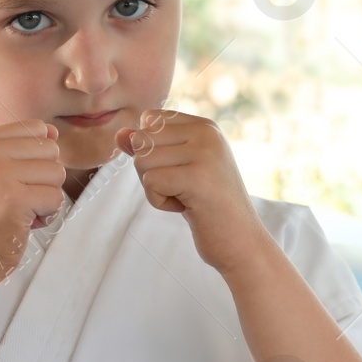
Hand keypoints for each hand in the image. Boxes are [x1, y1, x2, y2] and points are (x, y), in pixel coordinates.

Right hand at [0, 119, 66, 285]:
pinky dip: (47, 215)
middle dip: (44, 178)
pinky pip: (56, 198)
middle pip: (51, 150)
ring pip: (57, 173)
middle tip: (18, 198)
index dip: (37, 157)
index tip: (14, 179)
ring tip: (20, 210)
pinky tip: (23, 223)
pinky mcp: (14, 199)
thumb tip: (54, 131)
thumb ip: (22, 148)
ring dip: (46, 197)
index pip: (37, 128)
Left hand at [114, 109, 270, 274]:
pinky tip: (186, 208)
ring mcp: (204, 153)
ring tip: (184, 197)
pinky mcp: (197, 176)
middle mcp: (206, 132)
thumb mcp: (177, 171)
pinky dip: (159, 201)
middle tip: (180, 189)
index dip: (151, 151)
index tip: (179, 172)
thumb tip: (120, 134)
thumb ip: (150, 149)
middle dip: (149, 171)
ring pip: (142, 160)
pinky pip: (150, 181)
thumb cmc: (208, 207)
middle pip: (141, 140)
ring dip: (154, 188)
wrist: (241, 242)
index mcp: (204, 126)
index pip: (149, 120)